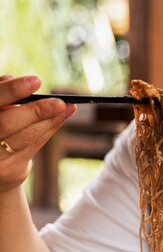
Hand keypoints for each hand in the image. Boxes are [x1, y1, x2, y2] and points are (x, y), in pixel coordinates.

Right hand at [0, 75, 75, 191]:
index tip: (36, 81)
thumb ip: (4, 93)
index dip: (12, 91)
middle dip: (36, 111)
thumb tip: (28, 84)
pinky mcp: (9, 170)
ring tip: (68, 107)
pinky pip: (34, 146)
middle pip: (6, 124)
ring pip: (24, 137)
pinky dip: (50, 128)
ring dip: (50, 120)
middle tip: (59, 103)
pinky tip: (63, 116)